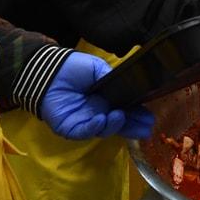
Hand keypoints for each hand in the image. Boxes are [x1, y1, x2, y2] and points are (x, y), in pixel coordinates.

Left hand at [40, 52, 154, 140]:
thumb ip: (112, 79)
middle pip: (118, 125)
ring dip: (113, 125)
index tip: (150, 118)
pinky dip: (93, 127)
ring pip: (103, 130)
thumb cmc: (74, 68)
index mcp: (106, 101)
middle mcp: (98, 114)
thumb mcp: (98, 69)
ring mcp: (84, 122)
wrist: (50, 69)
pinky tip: (101, 119)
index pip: (125, 111)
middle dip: (132, 128)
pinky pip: (83, 131)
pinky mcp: (70, 127)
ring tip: (119, 115)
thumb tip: (129, 87)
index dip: (137, 116)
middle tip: (146, 128)